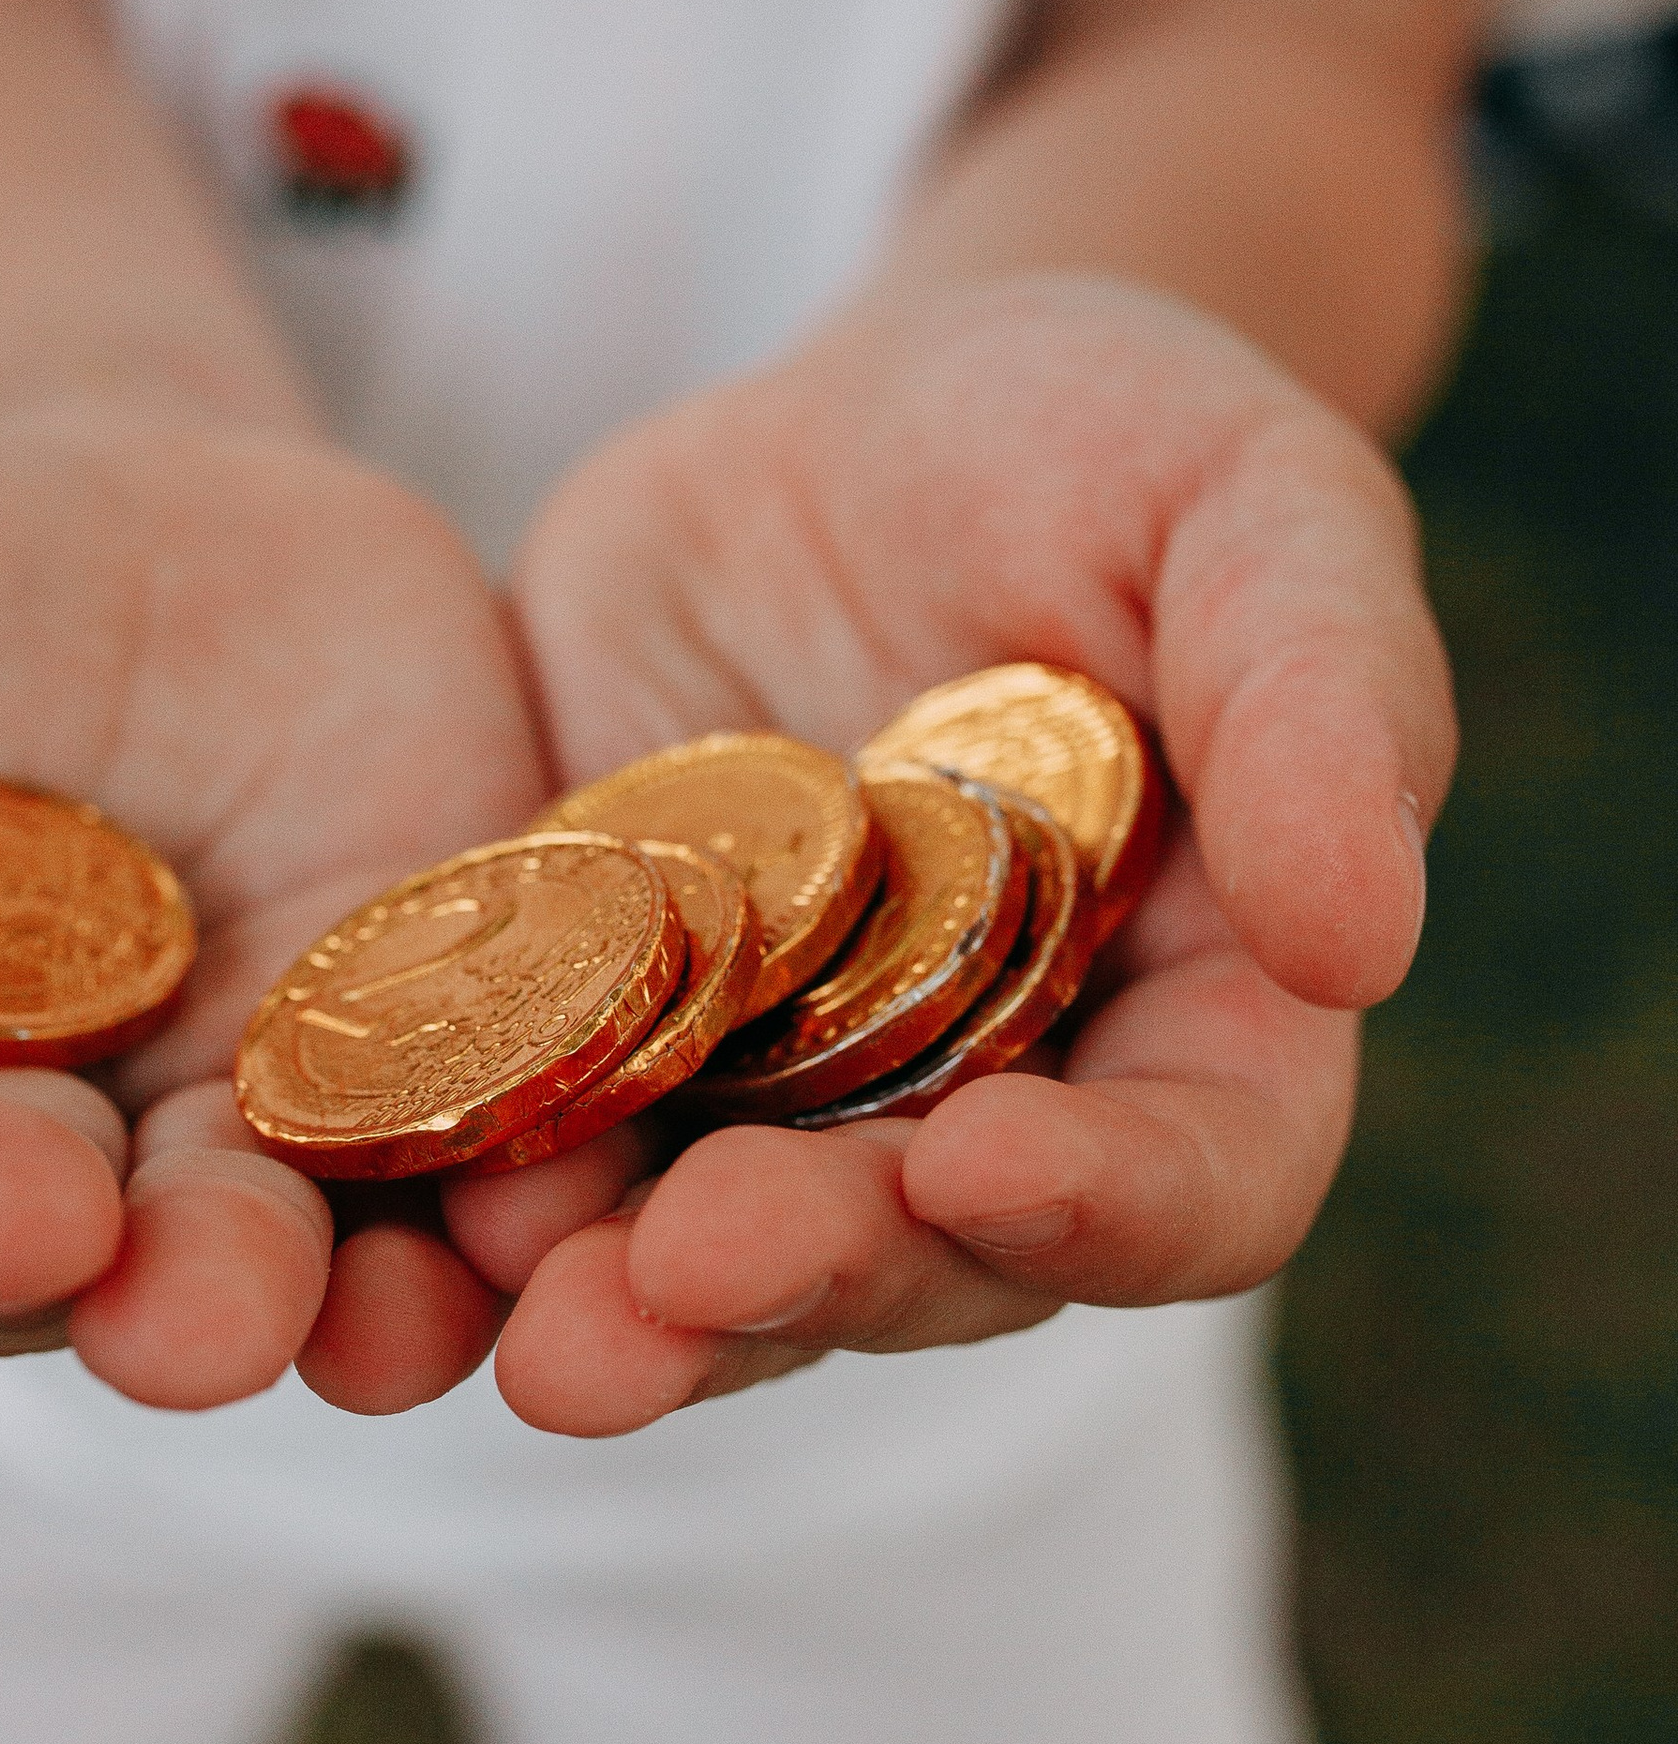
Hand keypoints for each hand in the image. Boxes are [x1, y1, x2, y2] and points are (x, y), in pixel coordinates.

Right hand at [0, 403, 544, 1410]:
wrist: (135, 501)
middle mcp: (30, 1169)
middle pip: (14, 1261)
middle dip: (13, 1246)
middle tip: (19, 1216)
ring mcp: (238, 1144)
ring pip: (240, 1272)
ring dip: (244, 1300)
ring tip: (252, 1295)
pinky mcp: (437, 1082)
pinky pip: (472, 1192)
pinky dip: (495, 1225)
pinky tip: (523, 1222)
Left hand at [450, 275, 1453, 1431]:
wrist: (854, 413)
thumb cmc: (1104, 442)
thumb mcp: (1246, 501)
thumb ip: (1322, 698)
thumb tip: (1362, 943)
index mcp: (1192, 1017)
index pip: (1198, 1179)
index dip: (1108, 1202)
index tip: (984, 1168)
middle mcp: (989, 1109)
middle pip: (923, 1264)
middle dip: (810, 1280)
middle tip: (685, 1272)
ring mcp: (781, 1103)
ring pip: (711, 1264)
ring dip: (623, 1315)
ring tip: (524, 1330)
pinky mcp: (603, 1045)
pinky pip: (534, 1154)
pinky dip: (465, 1197)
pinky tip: (381, 1203)